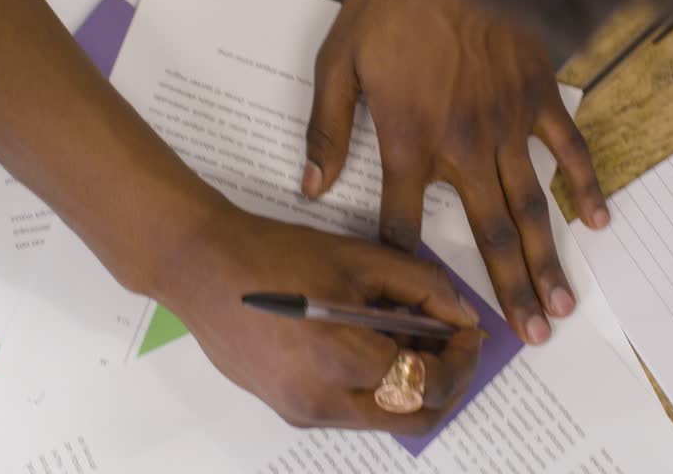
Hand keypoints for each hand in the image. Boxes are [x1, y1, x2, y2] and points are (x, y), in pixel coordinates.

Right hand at [166, 203, 483, 432]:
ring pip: (383, 418)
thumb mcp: (360, 259)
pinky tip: (374, 347)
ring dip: (411, 388)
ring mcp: (303, 412)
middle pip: (414, 417)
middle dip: (447, 385)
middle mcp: (323, 401)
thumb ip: (422, 287)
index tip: (470, 331)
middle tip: (455, 347)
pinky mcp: (288, 409)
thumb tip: (463, 314)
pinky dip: (377, 388)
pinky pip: (351, 412)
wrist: (202, 267)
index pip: (429, 383)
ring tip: (413, 341)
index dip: (463, 360)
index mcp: (342, 359)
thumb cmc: (277, 254)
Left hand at [302, 0, 608, 344]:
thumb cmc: (389, 1)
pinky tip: (600, 222)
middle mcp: (463, 147)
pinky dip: (586, 185)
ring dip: (548, 259)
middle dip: (507, 289)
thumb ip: (328, 128)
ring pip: (532, 205)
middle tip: (531, 337)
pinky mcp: (538, 95)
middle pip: (487, 233)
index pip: (403, 220)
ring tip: (562, 305)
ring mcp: (507, 124)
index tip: (421, 302)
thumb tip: (314, 186)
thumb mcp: (339, 59)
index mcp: (409, 141)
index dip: (407, 262)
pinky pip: (568, 148)